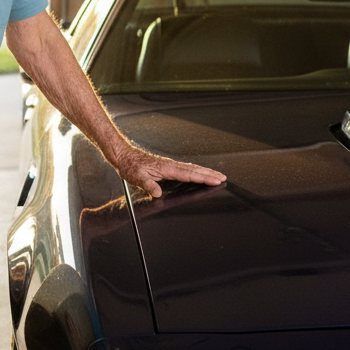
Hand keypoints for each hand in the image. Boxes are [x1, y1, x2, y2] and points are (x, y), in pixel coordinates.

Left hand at [106, 141, 225, 198]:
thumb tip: (158, 193)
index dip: (204, 178)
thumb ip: (148, 185)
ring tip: (217, 175)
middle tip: (223, 177)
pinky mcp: (168, 166)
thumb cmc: (131, 166)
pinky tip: (199, 173)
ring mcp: (171, 165)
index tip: (215, 180)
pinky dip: (197, 171)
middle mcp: (171, 165)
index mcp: (167, 168)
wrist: (125, 156)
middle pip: (195, 170)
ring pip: (192, 168)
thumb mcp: (137, 178)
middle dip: (210, 174)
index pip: (189, 174)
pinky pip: (187, 168)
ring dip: (205, 171)